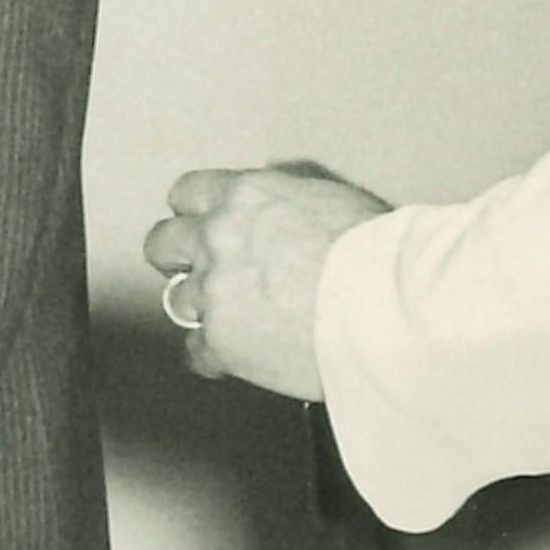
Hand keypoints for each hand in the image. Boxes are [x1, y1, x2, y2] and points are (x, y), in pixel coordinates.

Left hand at [146, 161, 385, 399]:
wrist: (387, 304)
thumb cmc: (380, 253)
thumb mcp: (333, 200)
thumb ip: (289, 204)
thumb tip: (282, 215)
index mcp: (247, 196)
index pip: (189, 192)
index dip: (195, 213)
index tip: (202, 224)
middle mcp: (218, 239)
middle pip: (162, 243)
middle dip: (178, 257)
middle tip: (201, 270)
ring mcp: (214, 292)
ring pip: (177, 300)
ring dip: (202, 310)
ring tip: (233, 319)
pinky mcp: (220, 342)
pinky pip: (197, 352)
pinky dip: (216, 357)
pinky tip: (240, 357)